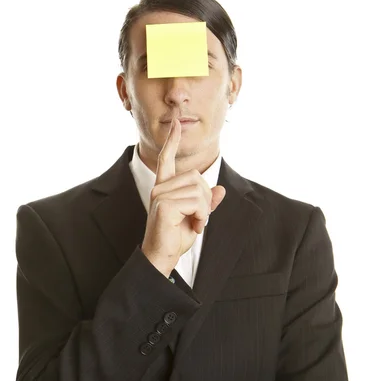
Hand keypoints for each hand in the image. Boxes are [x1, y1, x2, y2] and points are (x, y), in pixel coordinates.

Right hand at [141, 117, 225, 273]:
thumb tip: (220, 190)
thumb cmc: (175, 239)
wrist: (162, 257)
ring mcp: (160, 195)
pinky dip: (202, 215)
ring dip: (204, 210)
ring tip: (195, 224)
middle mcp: (160, 188)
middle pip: (196, 177)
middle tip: (199, 218)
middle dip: (205, 199)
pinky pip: (196, 202)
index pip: (166, 159)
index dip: (172, 141)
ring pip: (198, 189)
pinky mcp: (164, 204)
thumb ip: (206, 202)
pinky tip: (194, 226)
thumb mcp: (196, 218)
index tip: (176, 123)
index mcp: (164, 188)